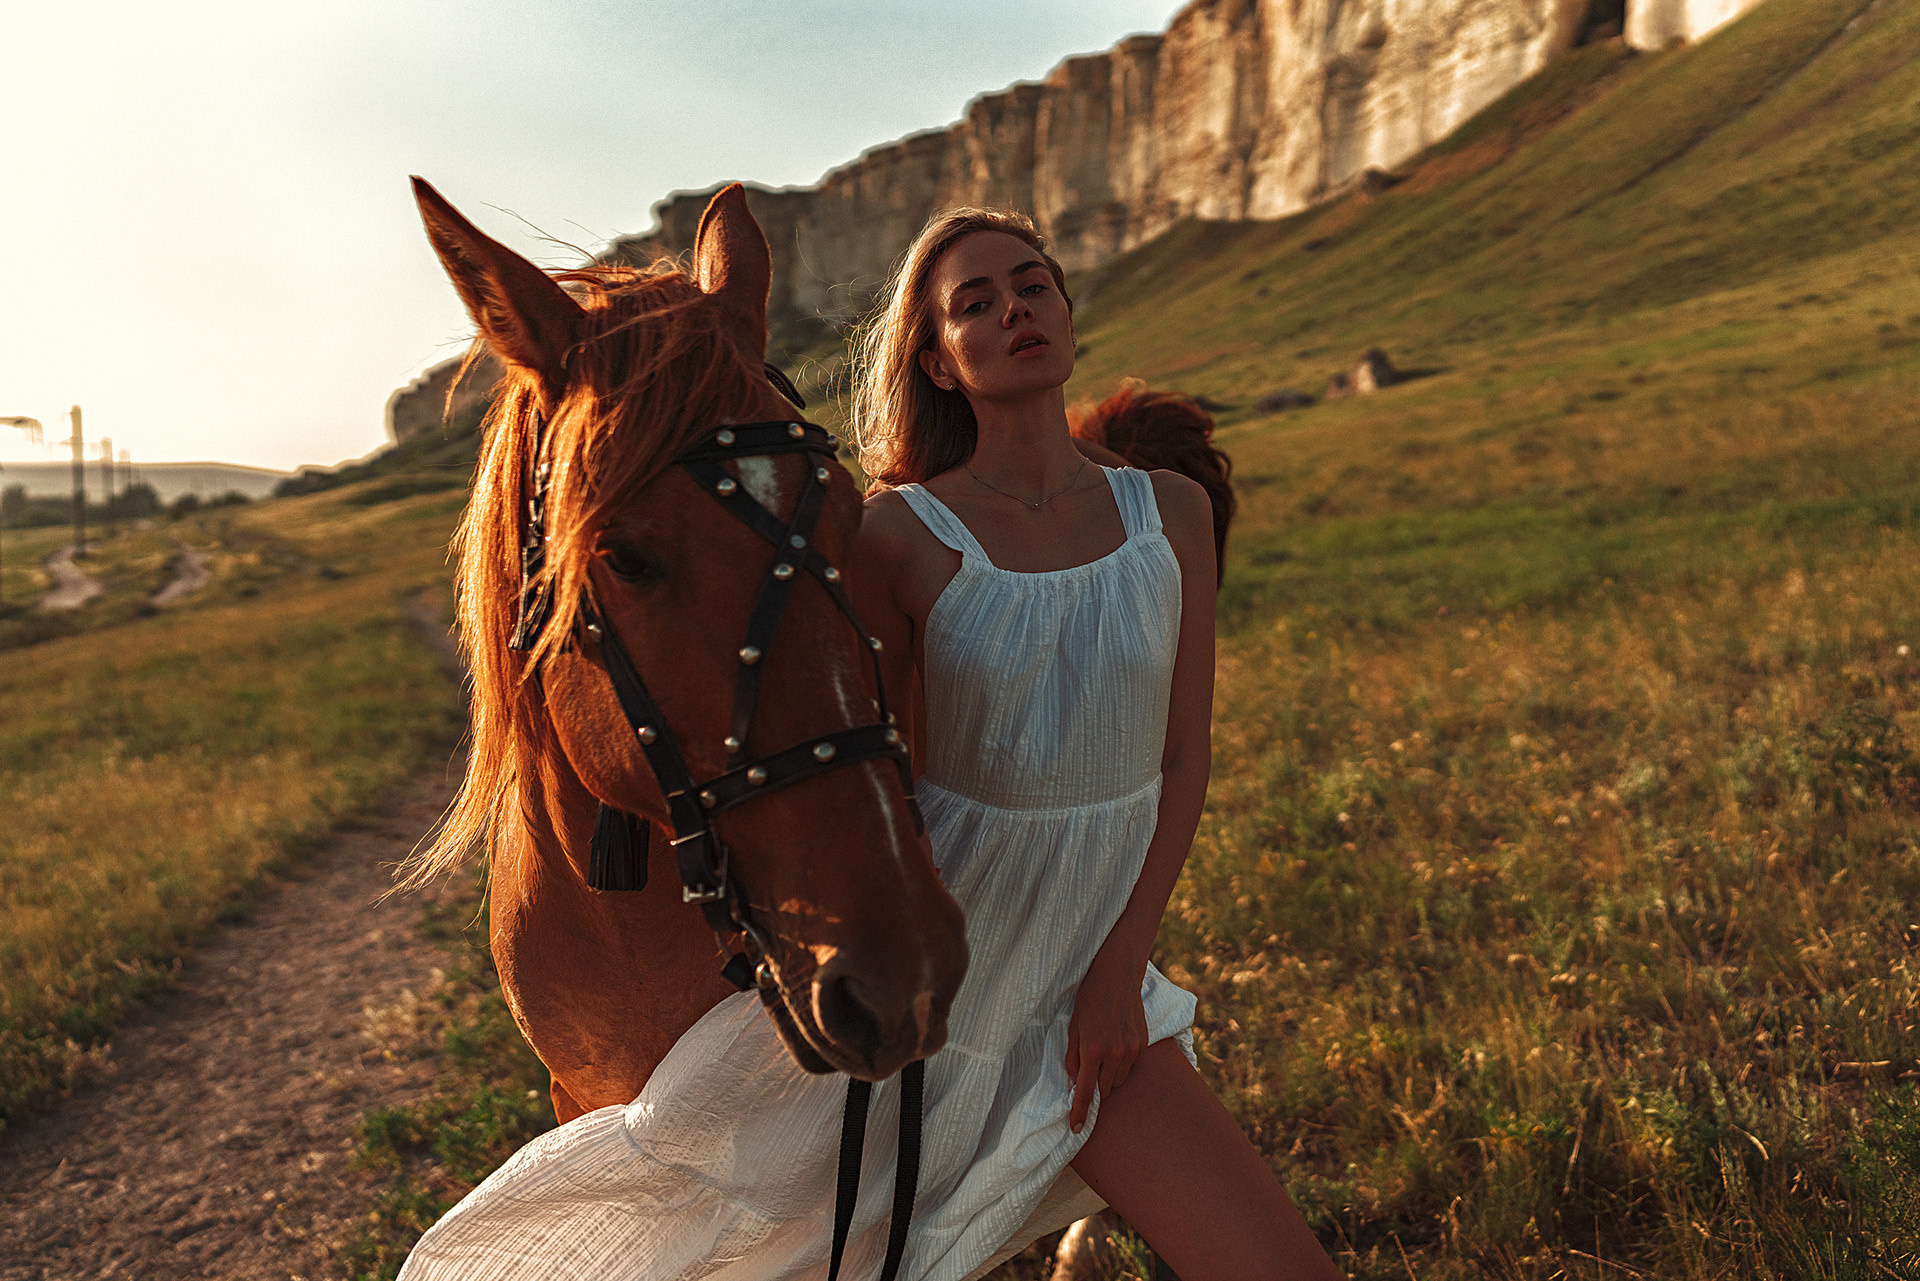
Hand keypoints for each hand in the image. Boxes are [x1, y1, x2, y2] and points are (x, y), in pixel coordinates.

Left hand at [1064, 948, 1148, 1133]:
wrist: (1118, 975)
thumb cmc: (1089, 998)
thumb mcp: (1073, 1026)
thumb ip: (1072, 1057)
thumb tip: (1073, 1083)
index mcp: (1092, 1050)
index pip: (1085, 1092)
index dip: (1080, 1113)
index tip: (1077, 1129)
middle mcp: (1114, 1053)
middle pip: (1103, 1089)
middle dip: (1094, 1085)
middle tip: (1088, 1068)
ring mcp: (1132, 1050)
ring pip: (1118, 1080)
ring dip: (1108, 1075)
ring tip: (1102, 1052)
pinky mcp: (1143, 1044)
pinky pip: (1130, 1065)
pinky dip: (1121, 1062)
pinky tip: (1115, 1042)